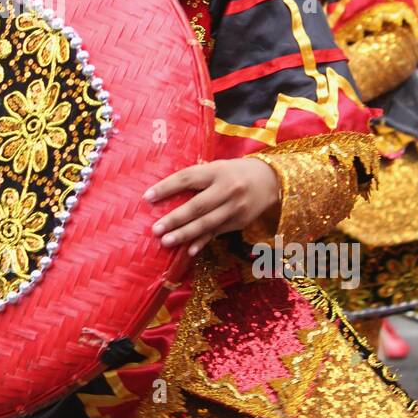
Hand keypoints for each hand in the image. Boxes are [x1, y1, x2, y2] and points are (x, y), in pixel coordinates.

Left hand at [144, 157, 279, 257]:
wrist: (270, 180)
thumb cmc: (234, 172)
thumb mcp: (217, 167)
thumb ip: (197, 178)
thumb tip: (166, 193)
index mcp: (217, 171)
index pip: (187, 178)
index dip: (166, 187)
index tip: (147, 197)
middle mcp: (227, 189)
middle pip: (197, 206)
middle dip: (175, 219)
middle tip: (155, 228)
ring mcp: (236, 207)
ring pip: (207, 223)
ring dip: (185, 234)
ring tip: (166, 241)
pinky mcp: (240, 221)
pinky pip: (217, 233)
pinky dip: (203, 242)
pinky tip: (189, 250)